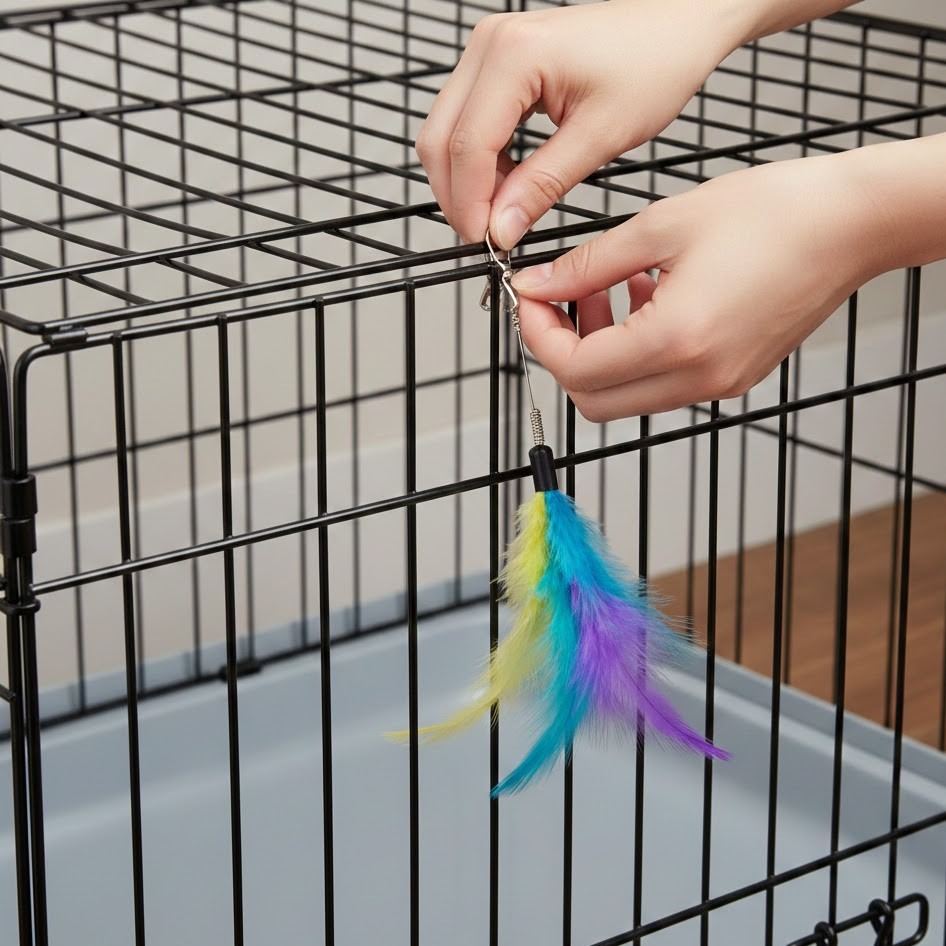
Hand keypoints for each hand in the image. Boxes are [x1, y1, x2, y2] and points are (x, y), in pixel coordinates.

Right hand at [416, 1, 744, 247]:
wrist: (680, 22)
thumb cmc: (656, 61)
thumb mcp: (600, 136)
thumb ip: (542, 186)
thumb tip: (502, 227)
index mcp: (515, 55)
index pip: (467, 147)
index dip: (470, 205)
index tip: (487, 244)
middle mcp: (492, 45)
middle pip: (440, 140)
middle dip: (458, 197)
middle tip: (489, 238)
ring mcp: (490, 50)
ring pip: (446, 132)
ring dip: (466, 182)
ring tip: (503, 215)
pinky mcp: (499, 62)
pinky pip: (467, 121)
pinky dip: (479, 162)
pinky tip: (509, 186)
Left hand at [511, 154, 880, 420]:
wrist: (851, 224)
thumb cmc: (772, 213)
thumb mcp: (661, 227)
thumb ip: (586, 265)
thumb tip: (536, 287)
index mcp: (676, 341)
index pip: (575, 370)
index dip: (538, 336)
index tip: (532, 299)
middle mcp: (698, 378)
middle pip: (593, 401)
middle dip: (563, 351)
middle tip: (562, 298)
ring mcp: (718, 386)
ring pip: (625, 397)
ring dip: (599, 351)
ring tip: (608, 286)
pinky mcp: (732, 379)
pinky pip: (661, 384)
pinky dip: (635, 353)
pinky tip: (645, 297)